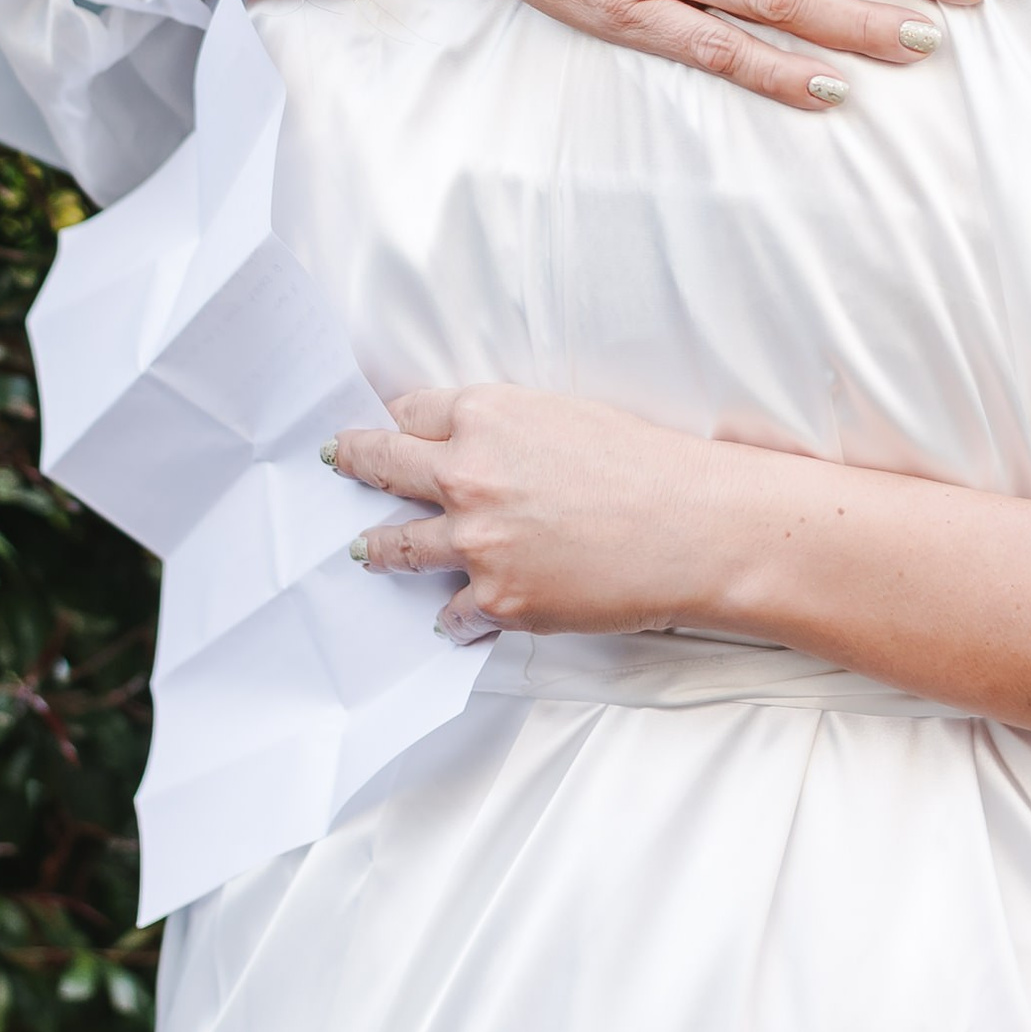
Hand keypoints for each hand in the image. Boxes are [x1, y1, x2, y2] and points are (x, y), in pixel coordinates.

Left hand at [329, 384, 758, 640]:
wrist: (694, 526)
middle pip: (384, 465)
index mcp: (486, 415)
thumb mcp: (568, 415)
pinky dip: (452, 616)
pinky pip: (452, 611)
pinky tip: (449, 619)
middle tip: (336, 462)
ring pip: (397, 545)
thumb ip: (508, 428)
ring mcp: (475, 541)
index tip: (381, 426)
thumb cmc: (649, 464)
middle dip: (355, 463)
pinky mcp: (497, 598)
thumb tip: (479, 446)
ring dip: (378, 548)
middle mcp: (466, 474)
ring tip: (363, 550)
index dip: (397, 421)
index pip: (412, 412)